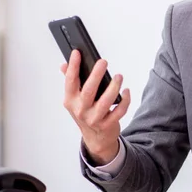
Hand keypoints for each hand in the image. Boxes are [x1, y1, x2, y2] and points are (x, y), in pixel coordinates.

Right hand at [61, 50, 130, 165]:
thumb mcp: (75, 100)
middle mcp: (81, 110)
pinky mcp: (108, 124)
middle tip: (103, 61)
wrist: (96, 138)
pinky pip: (119, 111)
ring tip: (119, 76)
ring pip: (105, 102)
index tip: (76, 53)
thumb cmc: (85, 113)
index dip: (73, 66)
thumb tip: (64, 65)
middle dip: (96, 75)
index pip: (70, 81)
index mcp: (71, 101)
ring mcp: (94, 118)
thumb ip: (71, 82)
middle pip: (89, 91)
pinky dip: (125, 100)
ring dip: (113, 87)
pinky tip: (126, 91)